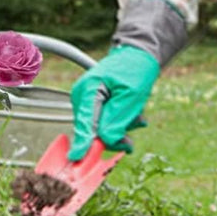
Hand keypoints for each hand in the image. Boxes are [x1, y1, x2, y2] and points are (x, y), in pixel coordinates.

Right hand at [68, 45, 159, 159]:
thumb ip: (117, 119)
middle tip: (129, 142)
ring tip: (137, 119)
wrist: (138, 56)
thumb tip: (105, 141)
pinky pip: (102, 123)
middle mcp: (82, 96)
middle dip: (112, 136)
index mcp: (89, 89)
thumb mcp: (132, 96)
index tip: (77, 159)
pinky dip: (118, 123)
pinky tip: (132, 116)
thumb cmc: (136, 70)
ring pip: (98, 129)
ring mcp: (86, 101)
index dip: (82, 143)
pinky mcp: (92, 105)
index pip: (84, 122)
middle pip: (91, 130)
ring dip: (119, 128)